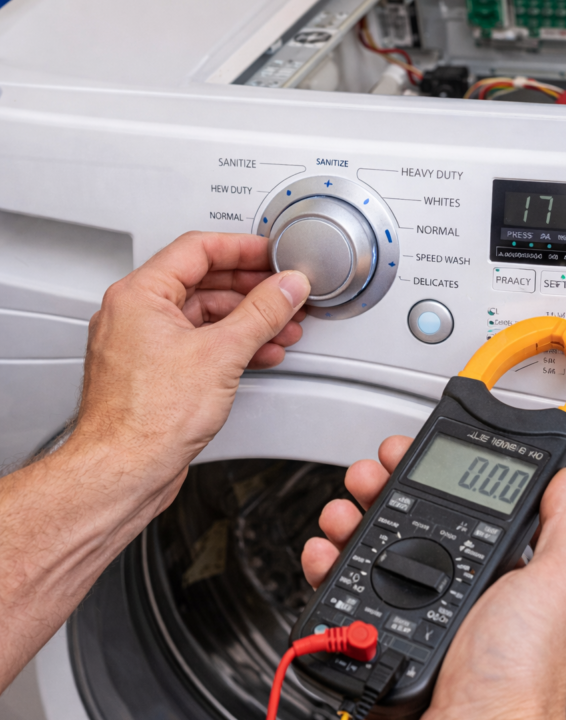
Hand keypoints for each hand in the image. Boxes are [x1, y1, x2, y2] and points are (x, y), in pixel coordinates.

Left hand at [0, 232, 309, 691]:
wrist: (124, 470)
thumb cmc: (148, 418)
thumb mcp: (222, 353)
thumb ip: (262, 312)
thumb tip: (286, 287)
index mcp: (139, 295)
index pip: (197, 249)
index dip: (243, 248)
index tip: (272, 254)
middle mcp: (133, 315)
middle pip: (202, 283)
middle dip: (251, 289)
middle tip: (284, 291)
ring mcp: (141, 346)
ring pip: (202, 317)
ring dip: (246, 320)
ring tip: (282, 326)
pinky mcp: (151, 375)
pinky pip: (196, 345)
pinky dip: (229, 346)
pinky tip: (257, 354)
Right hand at [301, 436, 565, 719]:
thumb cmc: (517, 682)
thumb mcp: (561, 585)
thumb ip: (565, 526)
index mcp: (492, 581)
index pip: (455, 511)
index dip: (429, 477)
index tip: (407, 455)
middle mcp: (448, 600)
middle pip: (402, 526)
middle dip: (378, 490)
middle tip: (367, 478)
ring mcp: (405, 622)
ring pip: (363, 555)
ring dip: (345, 522)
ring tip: (341, 514)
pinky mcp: (367, 646)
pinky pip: (335, 600)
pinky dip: (322, 570)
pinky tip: (324, 557)